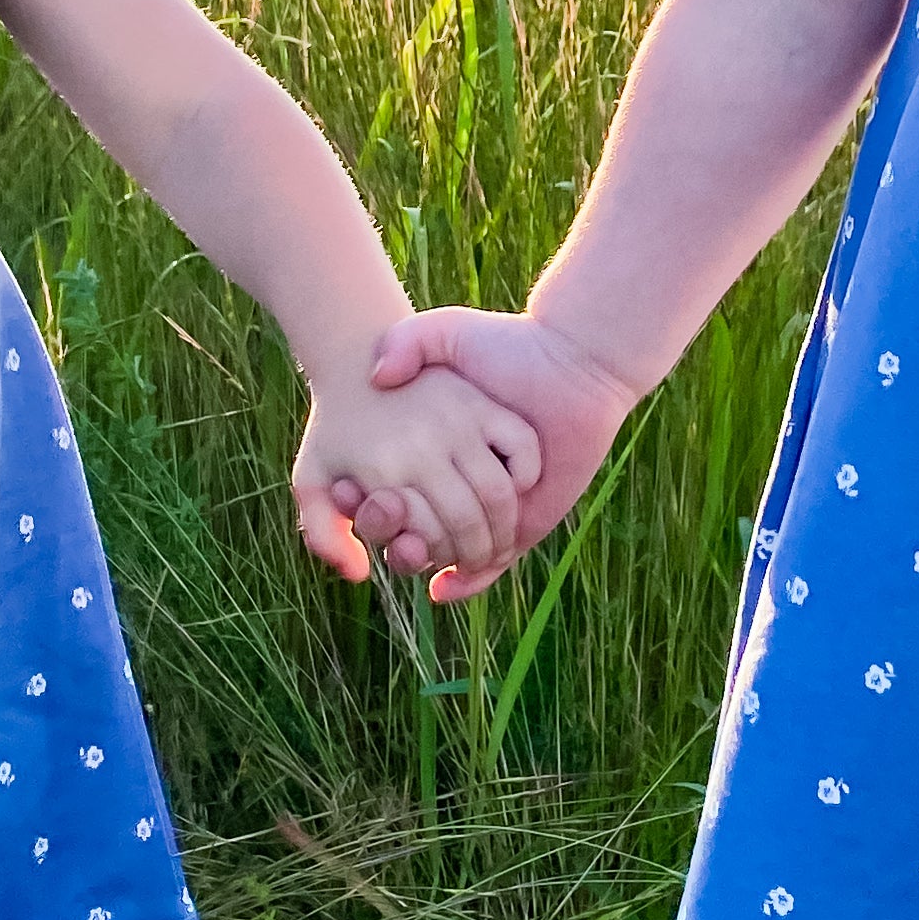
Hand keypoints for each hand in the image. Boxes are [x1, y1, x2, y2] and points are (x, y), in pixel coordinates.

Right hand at [342, 306, 638, 599]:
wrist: (572, 363)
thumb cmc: (507, 344)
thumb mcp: (445, 331)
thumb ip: (404, 341)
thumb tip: (377, 378)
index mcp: (431, 451)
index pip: (384, 495)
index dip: (360, 500)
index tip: (346, 487)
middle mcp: (455, 481)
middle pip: (410, 529)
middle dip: (386, 532)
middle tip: (374, 513)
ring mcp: (489, 505)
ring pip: (444, 551)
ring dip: (418, 557)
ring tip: (404, 544)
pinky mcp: (524, 522)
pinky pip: (489, 567)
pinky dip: (465, 584)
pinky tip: (439, 588)